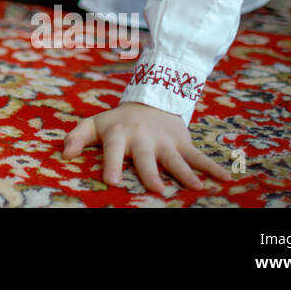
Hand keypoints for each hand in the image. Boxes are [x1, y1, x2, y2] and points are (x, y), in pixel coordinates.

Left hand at [61, 101, 230, 195]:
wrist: (150, 101)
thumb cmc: (118, 121)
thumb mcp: (95, 124)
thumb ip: (77, 136)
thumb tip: (64, 154)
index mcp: (120, 134)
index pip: (113, 148)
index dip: (111, 163)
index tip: (111, 181)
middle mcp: (143, 138)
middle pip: (147, 156)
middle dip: (151, 172)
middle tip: (156, 188)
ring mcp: (165, 141)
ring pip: (176, 158)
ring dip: (186, 172)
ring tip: (196, 187)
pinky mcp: (183, 143)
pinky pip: (199, 156)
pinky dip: (213, 167)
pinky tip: (227, 178)